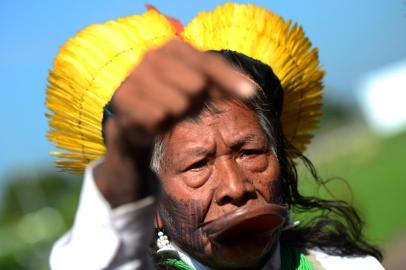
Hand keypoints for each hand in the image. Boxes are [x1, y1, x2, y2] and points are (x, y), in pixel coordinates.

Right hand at [94, 39, 254, 206]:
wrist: (136, 118)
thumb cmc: (173, 98)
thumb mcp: (200, 87)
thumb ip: (224, 83)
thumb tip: (252, 91)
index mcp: (173, 47)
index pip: (210, 63)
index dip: (231, 80)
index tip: (251, 94)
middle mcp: (152, 56)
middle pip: (196, 85)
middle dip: (195, 101)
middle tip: (184, 105)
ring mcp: (135, 75)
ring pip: (178, 103)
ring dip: (177, 115)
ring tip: (166, 112)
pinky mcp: (123, 99)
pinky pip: (158, 118)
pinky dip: (160, 125)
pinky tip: (152, 121)